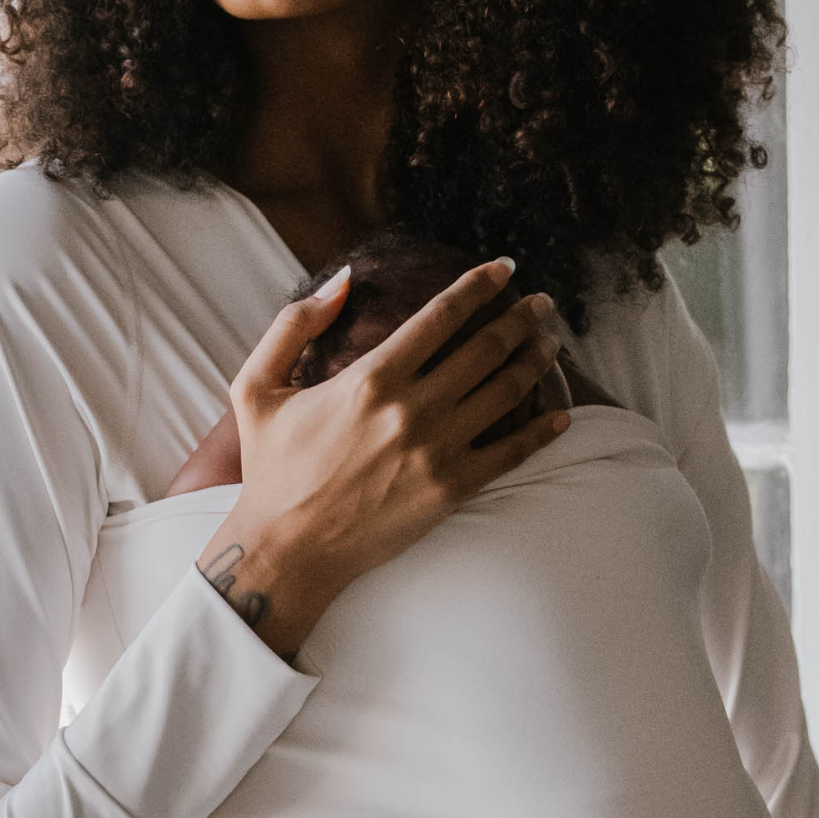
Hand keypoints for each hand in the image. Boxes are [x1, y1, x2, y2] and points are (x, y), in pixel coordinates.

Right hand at [192, 258, 567, 656]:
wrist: (287, 549)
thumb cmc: (271, 467)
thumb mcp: (257, 386)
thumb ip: (294, 324)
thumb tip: (343, 279)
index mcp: (370, 378)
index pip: (442, 315)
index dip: (479, 285)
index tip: (503, 268)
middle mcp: (411, 409)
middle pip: (486, 347)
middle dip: (521, 317)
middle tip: (541, 303)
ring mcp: (437, 451)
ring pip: (506, 391)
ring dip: (535, 360)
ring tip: (549, 343)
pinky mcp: (452, 490)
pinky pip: (512, 452)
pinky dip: (543, 430)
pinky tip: (561, 414)